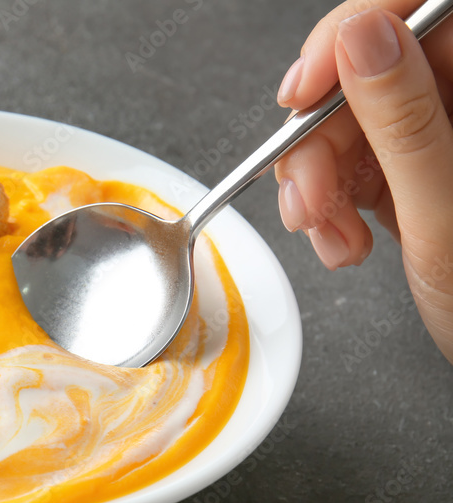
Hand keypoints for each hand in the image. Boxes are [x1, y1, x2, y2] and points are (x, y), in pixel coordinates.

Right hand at [274, 1, 452, 362]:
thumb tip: (361, 37)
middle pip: (363, 70)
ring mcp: (437, 133)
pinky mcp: (409, 167)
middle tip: (310, 195)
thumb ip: (404, 120)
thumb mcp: (445, 213)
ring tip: (331, 236)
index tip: (304, 91)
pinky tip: (342, 239)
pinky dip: (326, 204)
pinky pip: (345, 161)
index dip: (349, 36)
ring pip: (343, 120)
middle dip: (318, 138)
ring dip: (316, 182)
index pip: (415, 11)